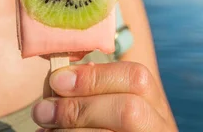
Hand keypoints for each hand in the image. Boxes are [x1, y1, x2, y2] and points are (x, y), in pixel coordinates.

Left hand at [32, 61, 176, 131]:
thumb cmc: (114, 126)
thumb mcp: (114, 105)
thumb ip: (96, 90)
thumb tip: (62, 77)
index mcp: (155, 105)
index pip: (136, 78)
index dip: (94, 77)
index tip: (57, 80)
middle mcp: (159, 128)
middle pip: (128, 110)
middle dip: (79, 107)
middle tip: (42, 110)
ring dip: (69, 131)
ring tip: (44, 128)